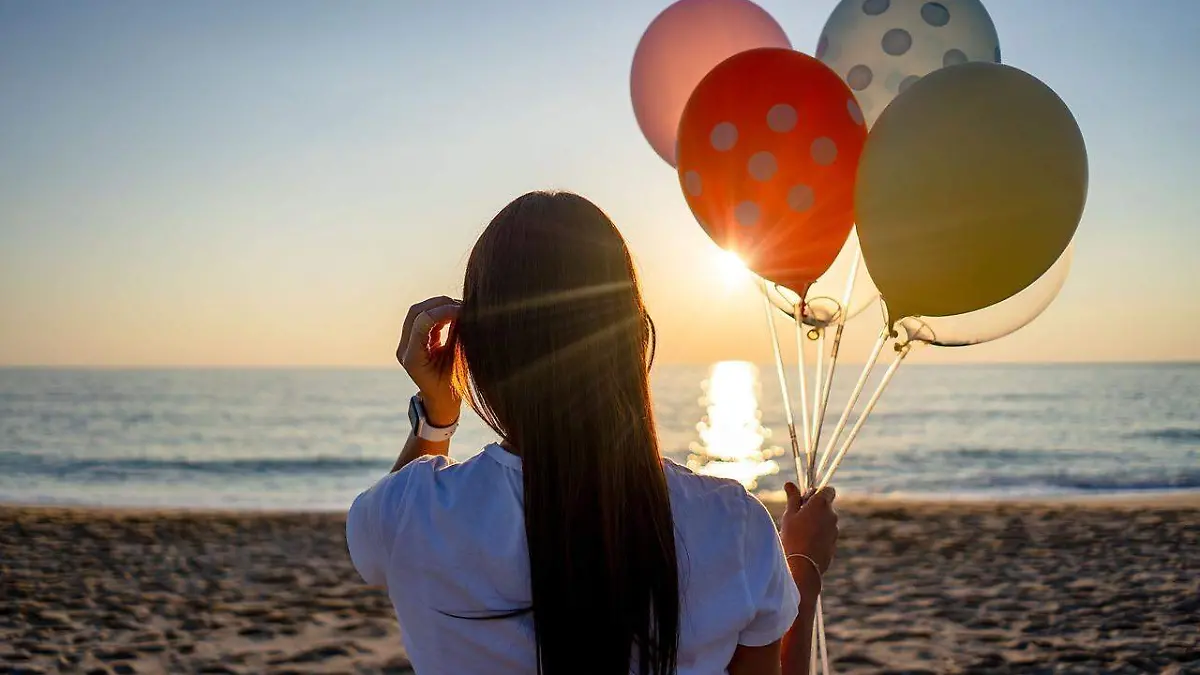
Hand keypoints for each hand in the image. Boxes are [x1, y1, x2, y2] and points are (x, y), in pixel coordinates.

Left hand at [397, 296, 460, 425]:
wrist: (440, 404)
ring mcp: (406, 344)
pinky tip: (456, 317)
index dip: (445, 311)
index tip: (464, 311)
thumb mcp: (458, 364)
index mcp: (412, 358)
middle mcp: (404, 349)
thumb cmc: (452, 389)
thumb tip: (466, 313)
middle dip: (440, 304)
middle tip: (463, 306)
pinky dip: (440, 314)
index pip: (423, 321)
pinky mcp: (413, 341)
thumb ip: (458, 338)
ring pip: (418, 312)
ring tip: (461, 311)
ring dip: (440, 307)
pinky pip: (423, 319)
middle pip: (416, 312)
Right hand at [780, 483, 838, 574]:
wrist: (802, 566)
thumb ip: (792, 498)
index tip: (805, 499)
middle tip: (798, 517)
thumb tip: (790, 484)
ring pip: (826, 521)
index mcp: (821, 503)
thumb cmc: (793, 537)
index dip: (818, 492)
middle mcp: (832, 515)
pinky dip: (819, 536)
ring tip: (800, 533)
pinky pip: (826, 535)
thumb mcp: (789, 515)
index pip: (828, 490)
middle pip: (826, 506)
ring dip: (817, 523)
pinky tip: (806, 544)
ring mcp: (835, 530)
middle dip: (815, 509)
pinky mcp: (834, 543)